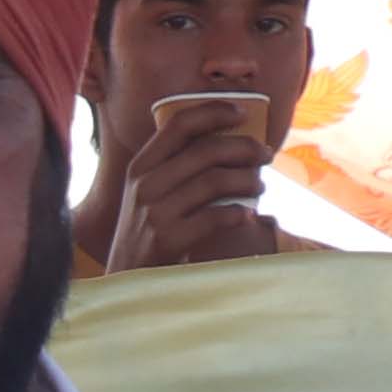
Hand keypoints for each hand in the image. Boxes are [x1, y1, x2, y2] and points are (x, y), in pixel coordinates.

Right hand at [100, 96, 280, 270]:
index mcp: (140, 166)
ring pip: (216, 181)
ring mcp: (155, 212)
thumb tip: (227, 142)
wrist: (127, 279)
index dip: (214, 112)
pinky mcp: (168, 239)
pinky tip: (247, 215)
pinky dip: (238, 213)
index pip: (179, 124)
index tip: (242, 113)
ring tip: (260, 185)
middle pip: (206, 150)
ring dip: (248, 180)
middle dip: (245, 148)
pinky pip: (216, 216)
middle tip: (265, 155)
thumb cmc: (148, 231)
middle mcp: (145, 185)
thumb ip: (172, 167)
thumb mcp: (147, 193)